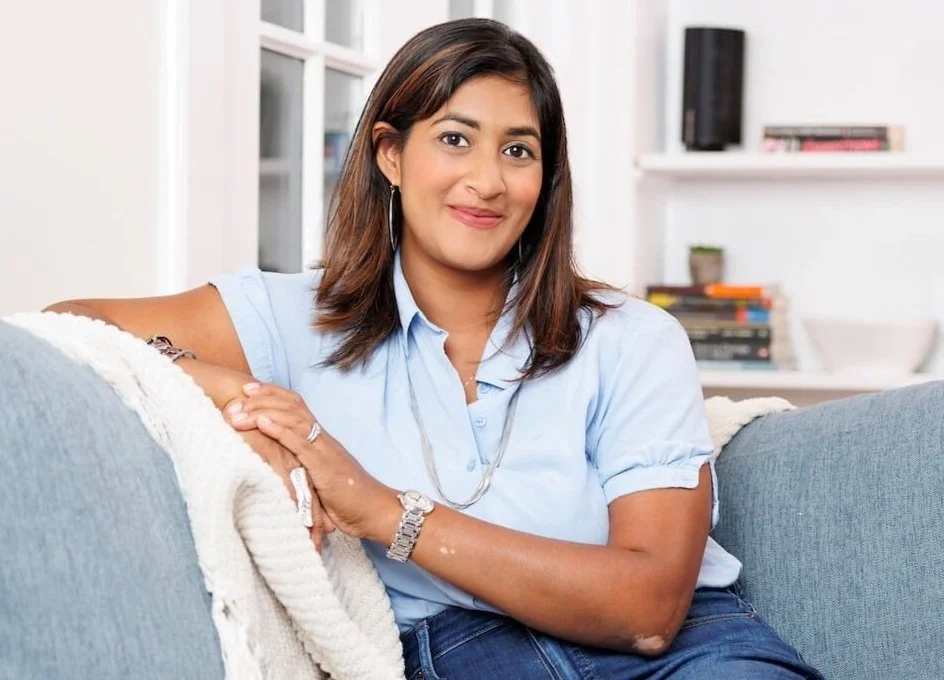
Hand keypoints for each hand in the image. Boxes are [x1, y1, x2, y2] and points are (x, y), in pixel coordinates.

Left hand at [225, 382, 400, 540]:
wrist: (374, 511)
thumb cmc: (348, 499)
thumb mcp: (320, 477)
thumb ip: (303, 466)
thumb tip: (277, 465)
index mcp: (320, 439)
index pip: (296, 405)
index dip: (273, 394)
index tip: (249, 389)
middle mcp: (322, 438)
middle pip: (292, 405)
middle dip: (264, 397)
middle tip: (239, 392)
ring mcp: (324, 450)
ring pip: (293, 419)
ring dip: (263, 411)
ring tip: (240, 409)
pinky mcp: (324, 466)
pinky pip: (300, 443)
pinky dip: (279, 430)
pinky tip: (262, 422)